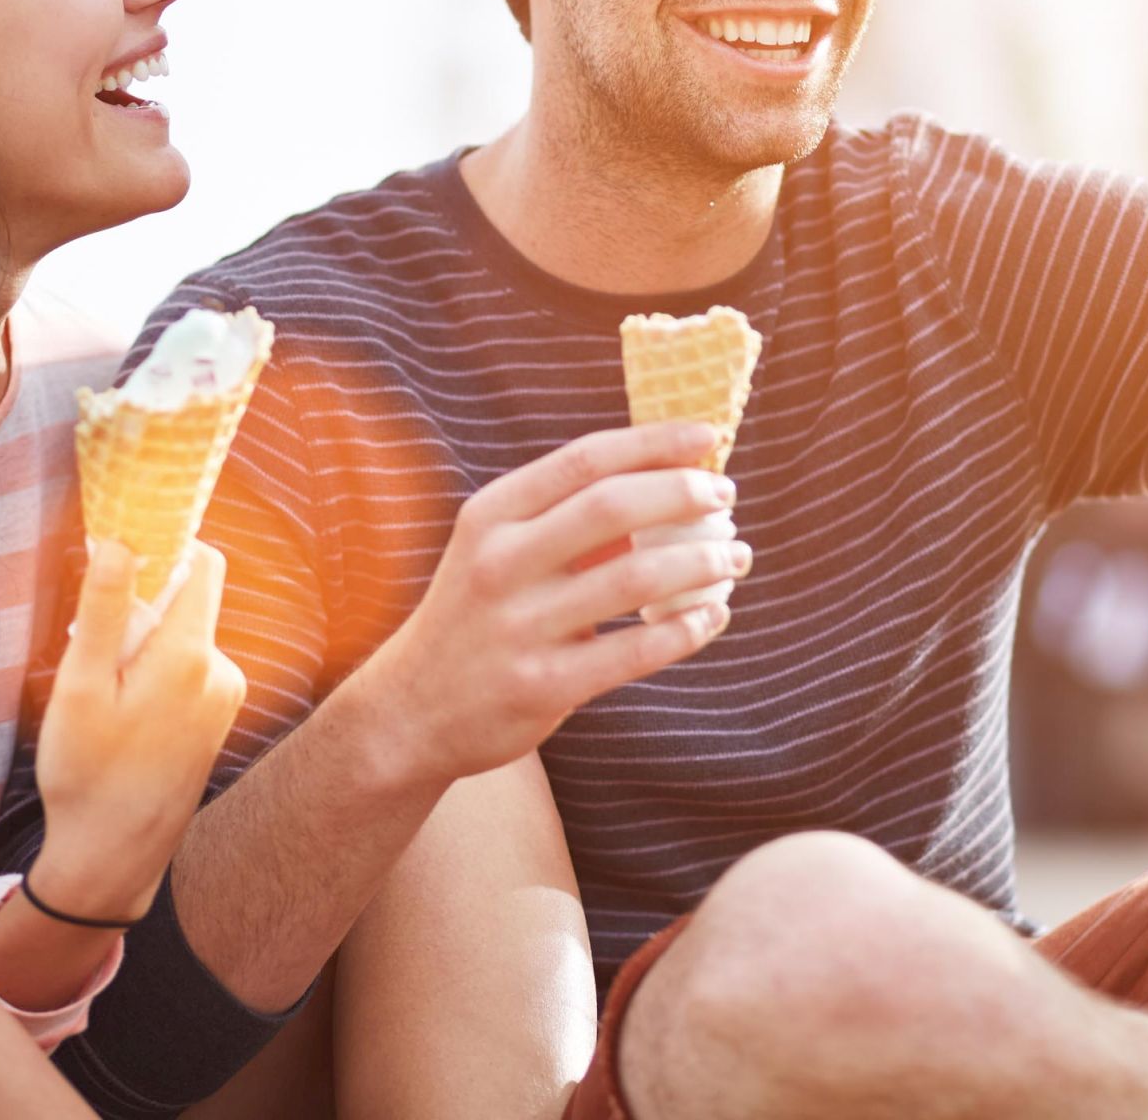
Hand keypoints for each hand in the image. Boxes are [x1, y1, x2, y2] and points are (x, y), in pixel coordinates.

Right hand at [28, 540, 246, 921]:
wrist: (115, 856)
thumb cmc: (88, 774)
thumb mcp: (81, 688)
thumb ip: (105, 610)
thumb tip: (120, 540)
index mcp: (191, 655)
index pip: (203, 562)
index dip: (166, 543)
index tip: (121, 549)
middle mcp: (222, 669)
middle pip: (189, 599)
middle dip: (142, 604)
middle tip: (93, 645)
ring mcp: (225, 694)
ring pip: (184, 636)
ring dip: (145, 643)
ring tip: (103, 693)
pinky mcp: (219, 715)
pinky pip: (189, 668)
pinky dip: (157, 671)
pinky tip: (125, 715)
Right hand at [366, 421, 751, 786]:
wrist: (413, 709)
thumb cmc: (478, 612)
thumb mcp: (497, 548)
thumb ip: (565, 516)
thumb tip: (668, 479)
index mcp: (492, 514)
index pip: (584, 459)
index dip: (652, 442)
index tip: (706, 438)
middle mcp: (499, 563)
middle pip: (611, 508)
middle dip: (683, 495)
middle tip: (726, 497)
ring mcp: (518, 626)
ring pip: (634, 579)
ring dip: (701, 562)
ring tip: (735, 557)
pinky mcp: (541, 685)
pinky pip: (635, 650)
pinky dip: (687, 629)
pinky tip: (712, 616)